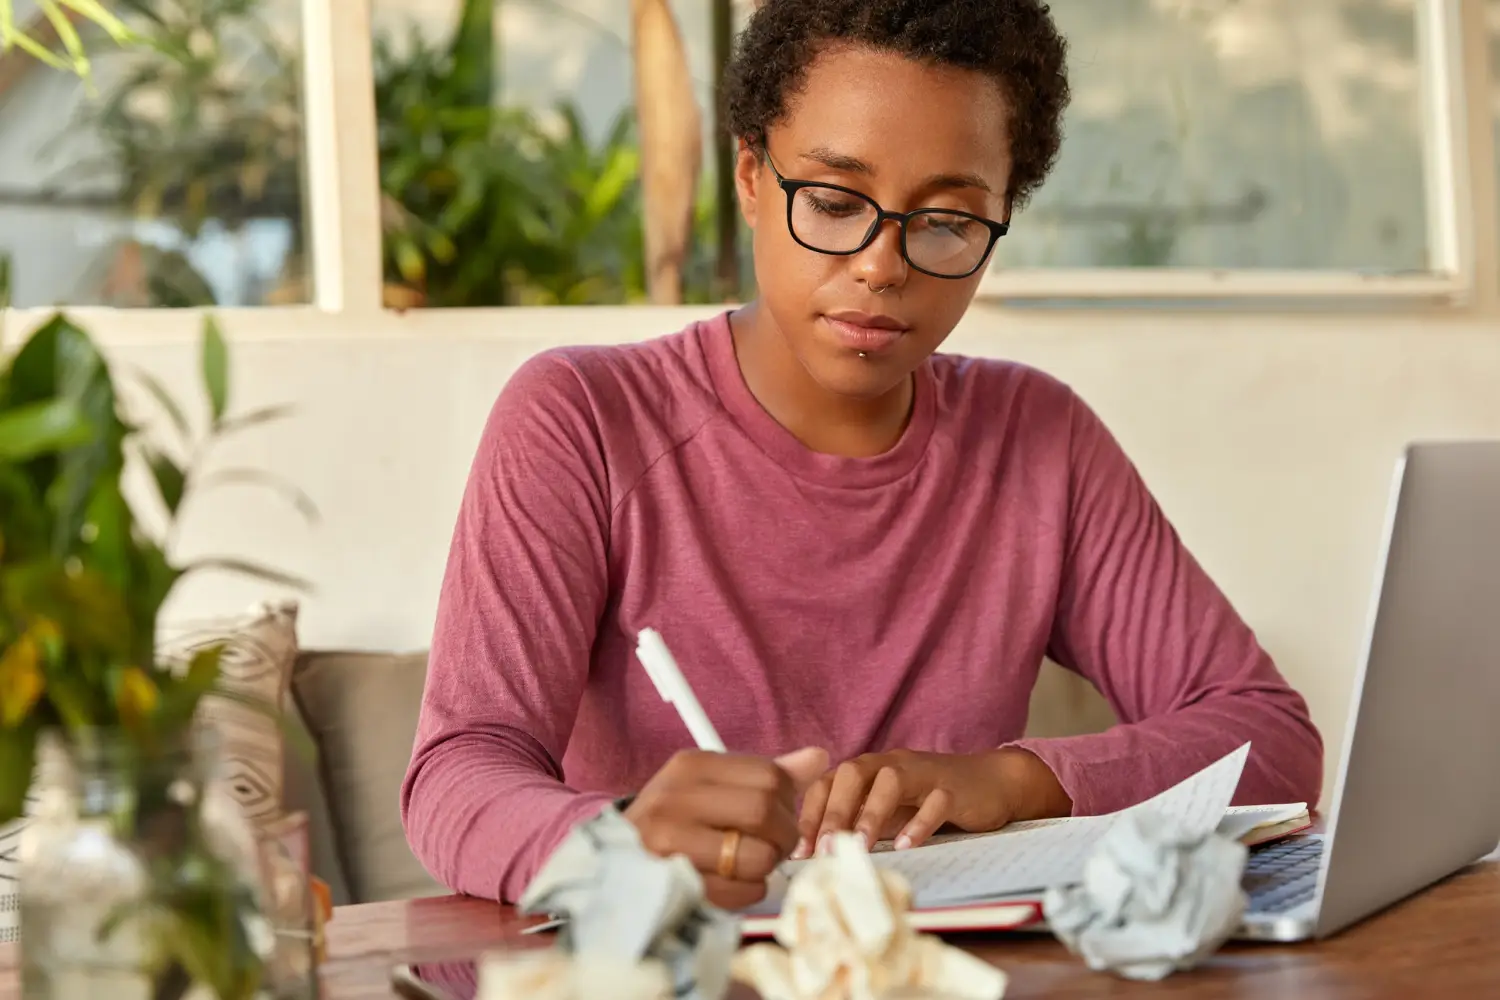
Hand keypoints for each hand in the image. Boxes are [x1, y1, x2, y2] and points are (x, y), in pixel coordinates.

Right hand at [623, 746, 827, 909]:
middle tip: (770, 847)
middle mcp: (677, 797)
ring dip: (763, 868)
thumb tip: (819, 758)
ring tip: (744, 865)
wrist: (617, 864)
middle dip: (782, 837)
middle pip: (766, 812)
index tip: (777, 817)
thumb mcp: (712, 789)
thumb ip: (765, 776)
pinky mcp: (674, 883)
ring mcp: (670, 842)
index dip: (788, 803)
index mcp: (691, 766)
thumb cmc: (674, 825)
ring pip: (757, 855)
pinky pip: (742, 891)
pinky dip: (748, 893)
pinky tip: (728, 883)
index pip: (770, 776)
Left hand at [795, 747, 1070, 857]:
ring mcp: (924, 773)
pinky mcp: (955, 789)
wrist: (992, 782)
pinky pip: (936, 801)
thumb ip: (857, 823)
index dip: (809, 813)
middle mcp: (892, 764)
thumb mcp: (888, 809)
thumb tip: (818, 856)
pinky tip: (907, 846)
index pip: (827, 782)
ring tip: (860, 848)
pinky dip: (920, 823)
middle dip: (834, 812)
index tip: (798, 851)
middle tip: (823, 849)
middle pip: (853, 774)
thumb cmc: (930, 799)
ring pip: (891, 781)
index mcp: (869, 769)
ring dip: (871, 814)